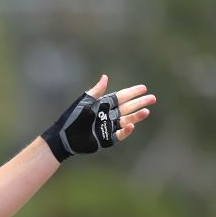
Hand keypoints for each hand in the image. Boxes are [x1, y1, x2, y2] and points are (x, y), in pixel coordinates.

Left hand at [40, 74, 155, 162]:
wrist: (63, 136)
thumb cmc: (72, 118)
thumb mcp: (84, 102)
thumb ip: (96, 91)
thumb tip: (105, 77)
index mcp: (102, 105)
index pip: (121, 97)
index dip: (132, 93)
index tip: (143, 88)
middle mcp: (107, 115)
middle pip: (127, 108)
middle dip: (139, 103)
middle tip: (152, 98)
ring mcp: (108, 127)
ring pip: (126, 120)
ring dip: (136, 116)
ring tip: (146, 111)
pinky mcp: (106, 139)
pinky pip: (119, 135)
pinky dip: (126, 131)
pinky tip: (131, 125)